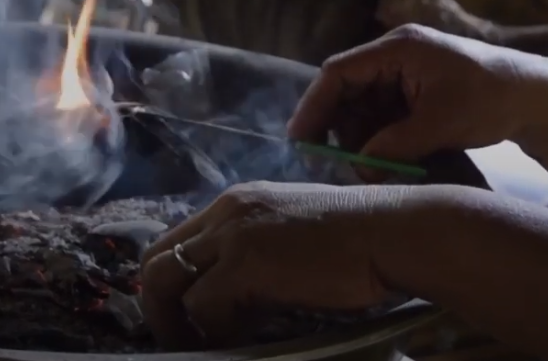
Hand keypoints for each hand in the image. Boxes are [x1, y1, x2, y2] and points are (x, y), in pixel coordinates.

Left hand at [139, 182, 408, 349]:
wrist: (391, 234)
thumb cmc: (359, 241)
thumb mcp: (293, 233)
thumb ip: (259, 250)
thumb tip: (238, 294)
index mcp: (237, 203)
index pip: (176, 241)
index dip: (174, 284)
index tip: (189, 318)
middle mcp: (225, 212)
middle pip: (156, 260)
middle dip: (159, 307)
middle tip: (184, 339)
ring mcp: (232, 235)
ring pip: (163, 282)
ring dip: (176, 323)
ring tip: (203, 346)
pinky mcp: (244, 264)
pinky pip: (202, 306)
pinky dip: (215, 330)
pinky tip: (246, 337)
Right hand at [288, 25, 547, 178]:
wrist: (537, 97)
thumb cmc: (492, 98)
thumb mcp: (440, 124)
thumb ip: (394, 144)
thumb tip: (358, 166)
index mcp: (397, 49)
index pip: (338, 72)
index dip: (314, 106)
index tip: (301, 140)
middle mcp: (394, 56)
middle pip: (346, 90)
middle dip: (338, 128)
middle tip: (335, 164)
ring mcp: (404, 74)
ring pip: (362, 107)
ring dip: (360, 137)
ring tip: (370, 167)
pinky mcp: (414, 93)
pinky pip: (381, 114)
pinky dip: (378, 137)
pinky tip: (386, 159)